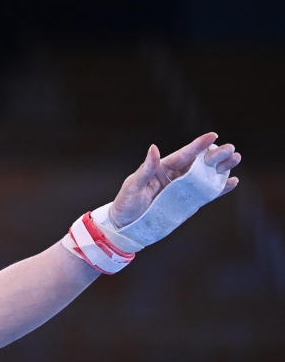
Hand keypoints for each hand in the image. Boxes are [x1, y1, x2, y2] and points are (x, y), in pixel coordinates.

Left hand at [106, 132, 239, 228]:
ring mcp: (183, 189)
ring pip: (206, 175)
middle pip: (199, 162)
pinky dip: (219, 188)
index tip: (213, 136)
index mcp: (162, 168)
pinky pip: (206, 193)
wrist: (125, 226)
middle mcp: (175, 176)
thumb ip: (146, 169)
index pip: (183, 154)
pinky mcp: (187, 203)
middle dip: (215, 154)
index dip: (198, 145)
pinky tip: (232, 181)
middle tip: (230, 148)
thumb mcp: (133, 185)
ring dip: (221, 167)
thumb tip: (154, 148)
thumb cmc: (125, 203)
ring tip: (235, 159)